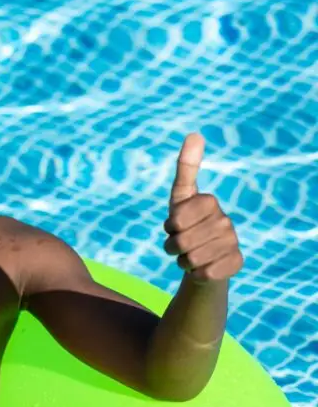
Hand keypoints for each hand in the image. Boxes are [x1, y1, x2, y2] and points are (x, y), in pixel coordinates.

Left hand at [163, 133, 243, 281]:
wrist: (202, 258)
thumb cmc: (187, 224)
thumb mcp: (180, 196)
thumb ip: (186, 166)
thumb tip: (195, 133)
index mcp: (209, 202)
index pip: (176, 220)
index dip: (170, 226)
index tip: (176, 224)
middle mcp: (225, 221)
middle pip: (180, 241)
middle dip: (172, 246)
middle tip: (181, 243)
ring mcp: (233, 242)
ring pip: (190, 258)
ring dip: (183, 260)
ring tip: (191, 254)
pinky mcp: (236, 263)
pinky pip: (204, 273)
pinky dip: (196, 273)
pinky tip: (204, 266)